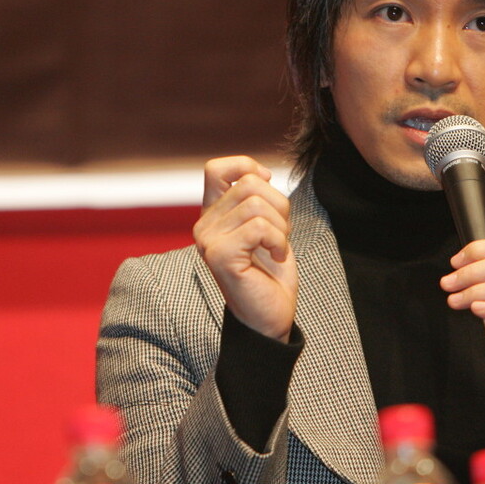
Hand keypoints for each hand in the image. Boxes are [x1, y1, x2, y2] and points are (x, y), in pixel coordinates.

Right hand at [193, 156, 297, 342]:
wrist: (270, 316)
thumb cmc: (269, 273)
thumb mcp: (265, 226)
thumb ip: (256, 198)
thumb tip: (262, 173)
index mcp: (212, 214)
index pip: (216, 168)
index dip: (246, 167)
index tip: (267, 187)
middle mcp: (204, 225)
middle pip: (249, 184)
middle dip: (278, 206)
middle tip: (278, 235)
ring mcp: (208, 241)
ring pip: (256, 204)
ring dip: (280, 226)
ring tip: (276, 247)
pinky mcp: (220, 256)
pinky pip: (259, 227)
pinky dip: (278, 241)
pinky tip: (276, 257)